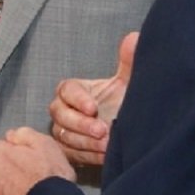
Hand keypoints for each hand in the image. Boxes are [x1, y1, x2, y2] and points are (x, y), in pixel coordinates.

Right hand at [50, 32, 136, 165]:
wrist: (131, 129)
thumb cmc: (123, 102)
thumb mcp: (128, 83)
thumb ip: (128, 61)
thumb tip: (134, 39)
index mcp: (75, 90)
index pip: (65, 90)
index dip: (77, 99)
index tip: (93, 107)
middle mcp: (65, 110)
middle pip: (59, 114)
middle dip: (80, 123)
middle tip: (100, 130)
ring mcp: (65, 131)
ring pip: (64, 136)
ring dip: (85, 141)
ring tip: (106, 145)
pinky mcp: (70, 150)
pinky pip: (71, 153)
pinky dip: (88, 155)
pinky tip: (104, 155)